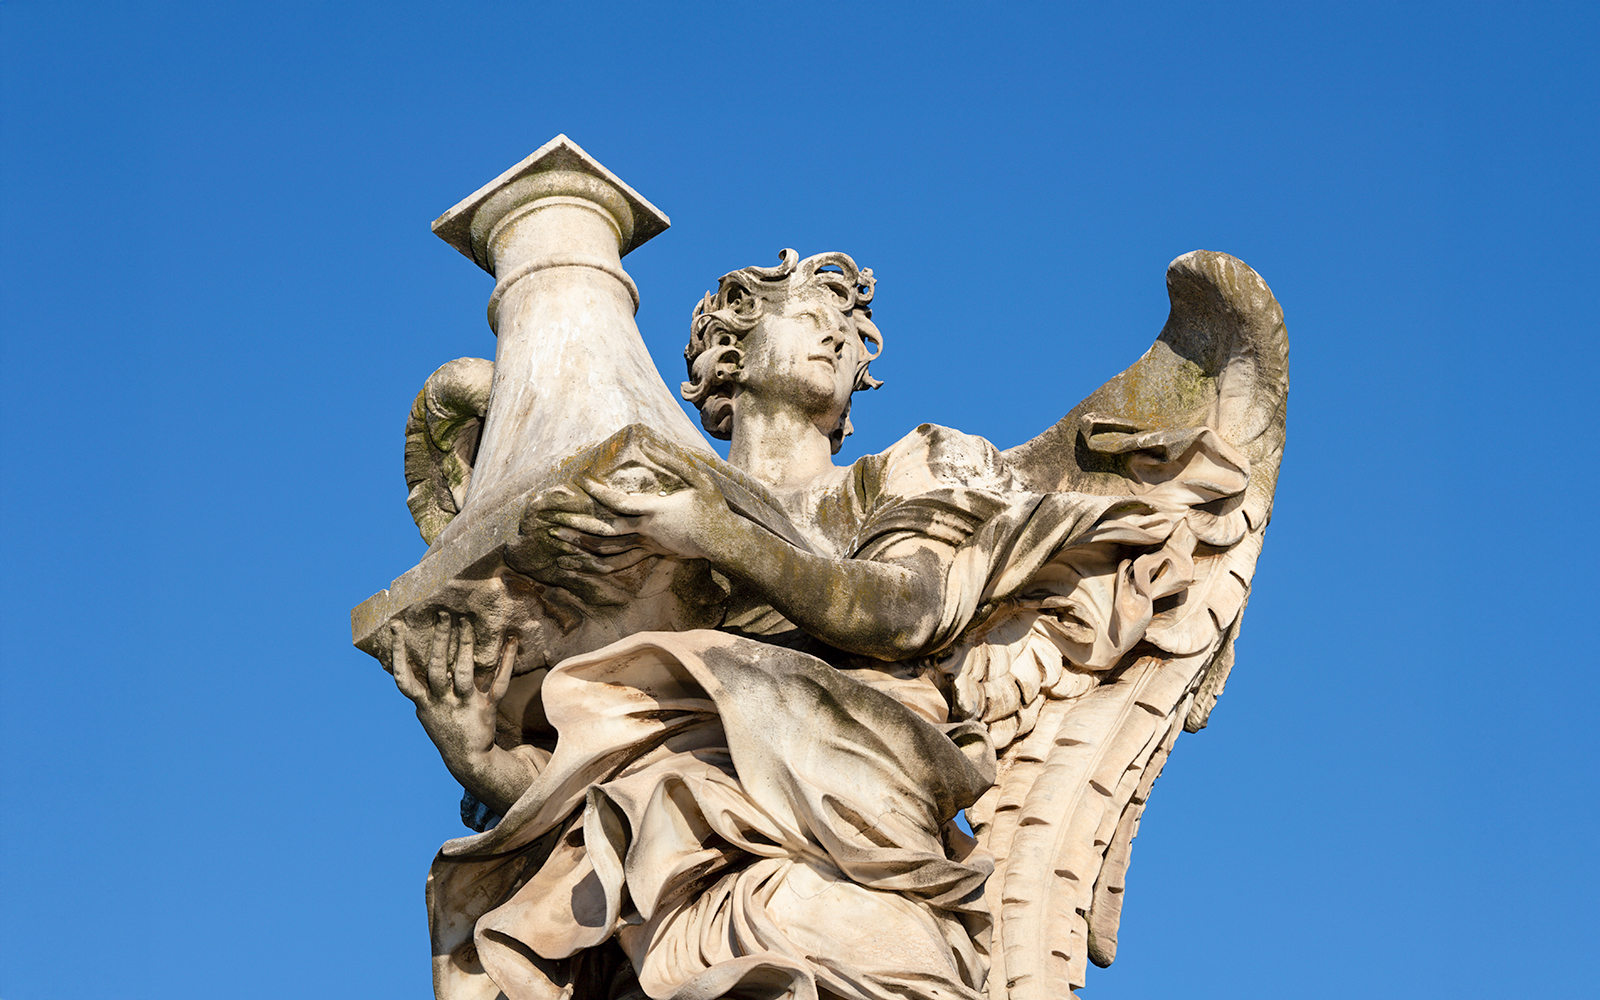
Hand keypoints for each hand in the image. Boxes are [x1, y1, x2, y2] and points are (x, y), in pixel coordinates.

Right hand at [391, 613, 516, 773]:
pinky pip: (499, 683)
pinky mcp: (488, 708)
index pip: (404, 677)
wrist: (468, 759)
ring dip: (465, 646)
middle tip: (443, 614)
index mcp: (424, 703)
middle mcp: (442, 703)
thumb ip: (419, 689)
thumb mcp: (426, 710)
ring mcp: (465, 705)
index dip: (398, 653)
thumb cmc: (445, 727)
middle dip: (439, 640)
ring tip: (466, 622)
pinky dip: (507, 661)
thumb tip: (404, 659)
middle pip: (436, 668)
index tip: (396, 626)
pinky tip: (512, 641)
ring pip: (463, 673)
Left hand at [539, 444, 735, 567]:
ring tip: (561, 545)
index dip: (599, 492)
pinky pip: (620, 564)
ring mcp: (648, 545)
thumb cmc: (712, 508)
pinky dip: (599, 566)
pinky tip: (582, 566)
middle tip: (555, 524)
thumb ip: (674, 461)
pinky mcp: (651, 553)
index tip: (582, 482)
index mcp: (655, 511)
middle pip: (606, 531)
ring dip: (583, 548)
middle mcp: (646, 531)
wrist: (723, 541)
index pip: (619, 502)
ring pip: (609, 552)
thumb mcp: (699, 479)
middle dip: (579, 527)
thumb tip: (650, 444)